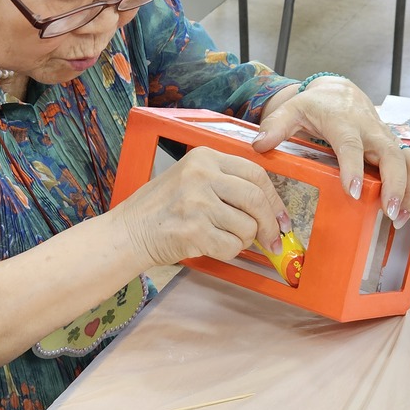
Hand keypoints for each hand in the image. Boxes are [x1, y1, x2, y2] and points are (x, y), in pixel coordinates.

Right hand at [115, 146, 289, 266]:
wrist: (128, 232)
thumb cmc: (161, 208)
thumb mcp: (190, 177)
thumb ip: (226, 183)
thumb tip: (269, 206)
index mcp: (204, 157)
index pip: (255, 172)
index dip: (274, 198)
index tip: (280, 216)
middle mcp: (201, 175)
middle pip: (256, 199)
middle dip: (270, 224)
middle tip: (272, 239)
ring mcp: (197, 203)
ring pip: (247, 226)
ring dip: (243, 240)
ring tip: (223, 238)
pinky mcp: (193, 231)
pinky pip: (232, 247)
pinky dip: (229, 252)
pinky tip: (211, 246)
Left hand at [253, 78, 409, 223]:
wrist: (341, 93)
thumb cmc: (316, 106)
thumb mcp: (293, 110)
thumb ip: (276, 126)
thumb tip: (259, 145)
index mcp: (344, 123)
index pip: (351, 145)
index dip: (354, 167)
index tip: (353, 190)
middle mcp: (371, 131)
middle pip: (392, 156)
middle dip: (395, 185)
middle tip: (389, 212)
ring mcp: (388, 140)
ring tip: (401, 217)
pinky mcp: (398, 149)